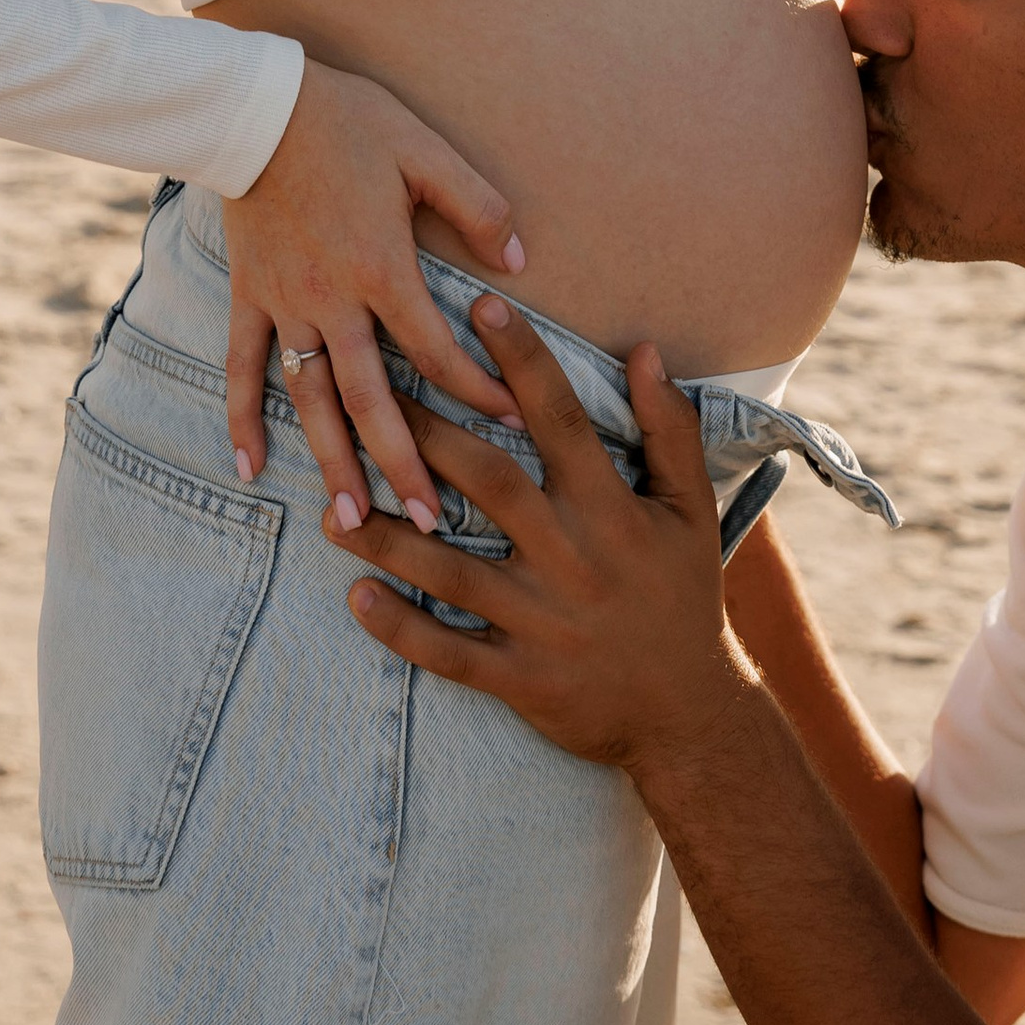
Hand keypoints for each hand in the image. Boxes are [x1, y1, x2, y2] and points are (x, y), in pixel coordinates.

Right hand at [224, 61, 527, 533]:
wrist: (256, 107)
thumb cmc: (349, 123)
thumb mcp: (426, 151)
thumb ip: (478, 208)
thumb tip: (517, 267)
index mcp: (381, 268)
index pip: (435, 350)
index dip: (477, 391)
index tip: (513, 426)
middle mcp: (331, 300)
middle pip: (372, 400)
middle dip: (405, 465)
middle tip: (431, 524)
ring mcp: (285, 305)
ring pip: (310, 400)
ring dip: (332, 462)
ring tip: (354, 521)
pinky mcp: (249, 298)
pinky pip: (242, 368)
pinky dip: (242, 419)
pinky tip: (252, 469)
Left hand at [343, 298, 738, 772]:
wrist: (689, 716)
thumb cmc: (684, 600)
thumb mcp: (694, 511)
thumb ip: (670, 430)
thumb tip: (642, 352)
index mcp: (610, 510)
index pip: (560, 421)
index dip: (521, 362)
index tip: (480, 308)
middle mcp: (569, 558)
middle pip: (485, 481)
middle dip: (423, 433)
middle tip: (366, 390)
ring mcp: (539, 621)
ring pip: (448, 570)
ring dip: (385, 537)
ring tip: (330, 504)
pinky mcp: (518, 677)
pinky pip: (447, 652)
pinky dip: (399, 628)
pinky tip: (354, 596)